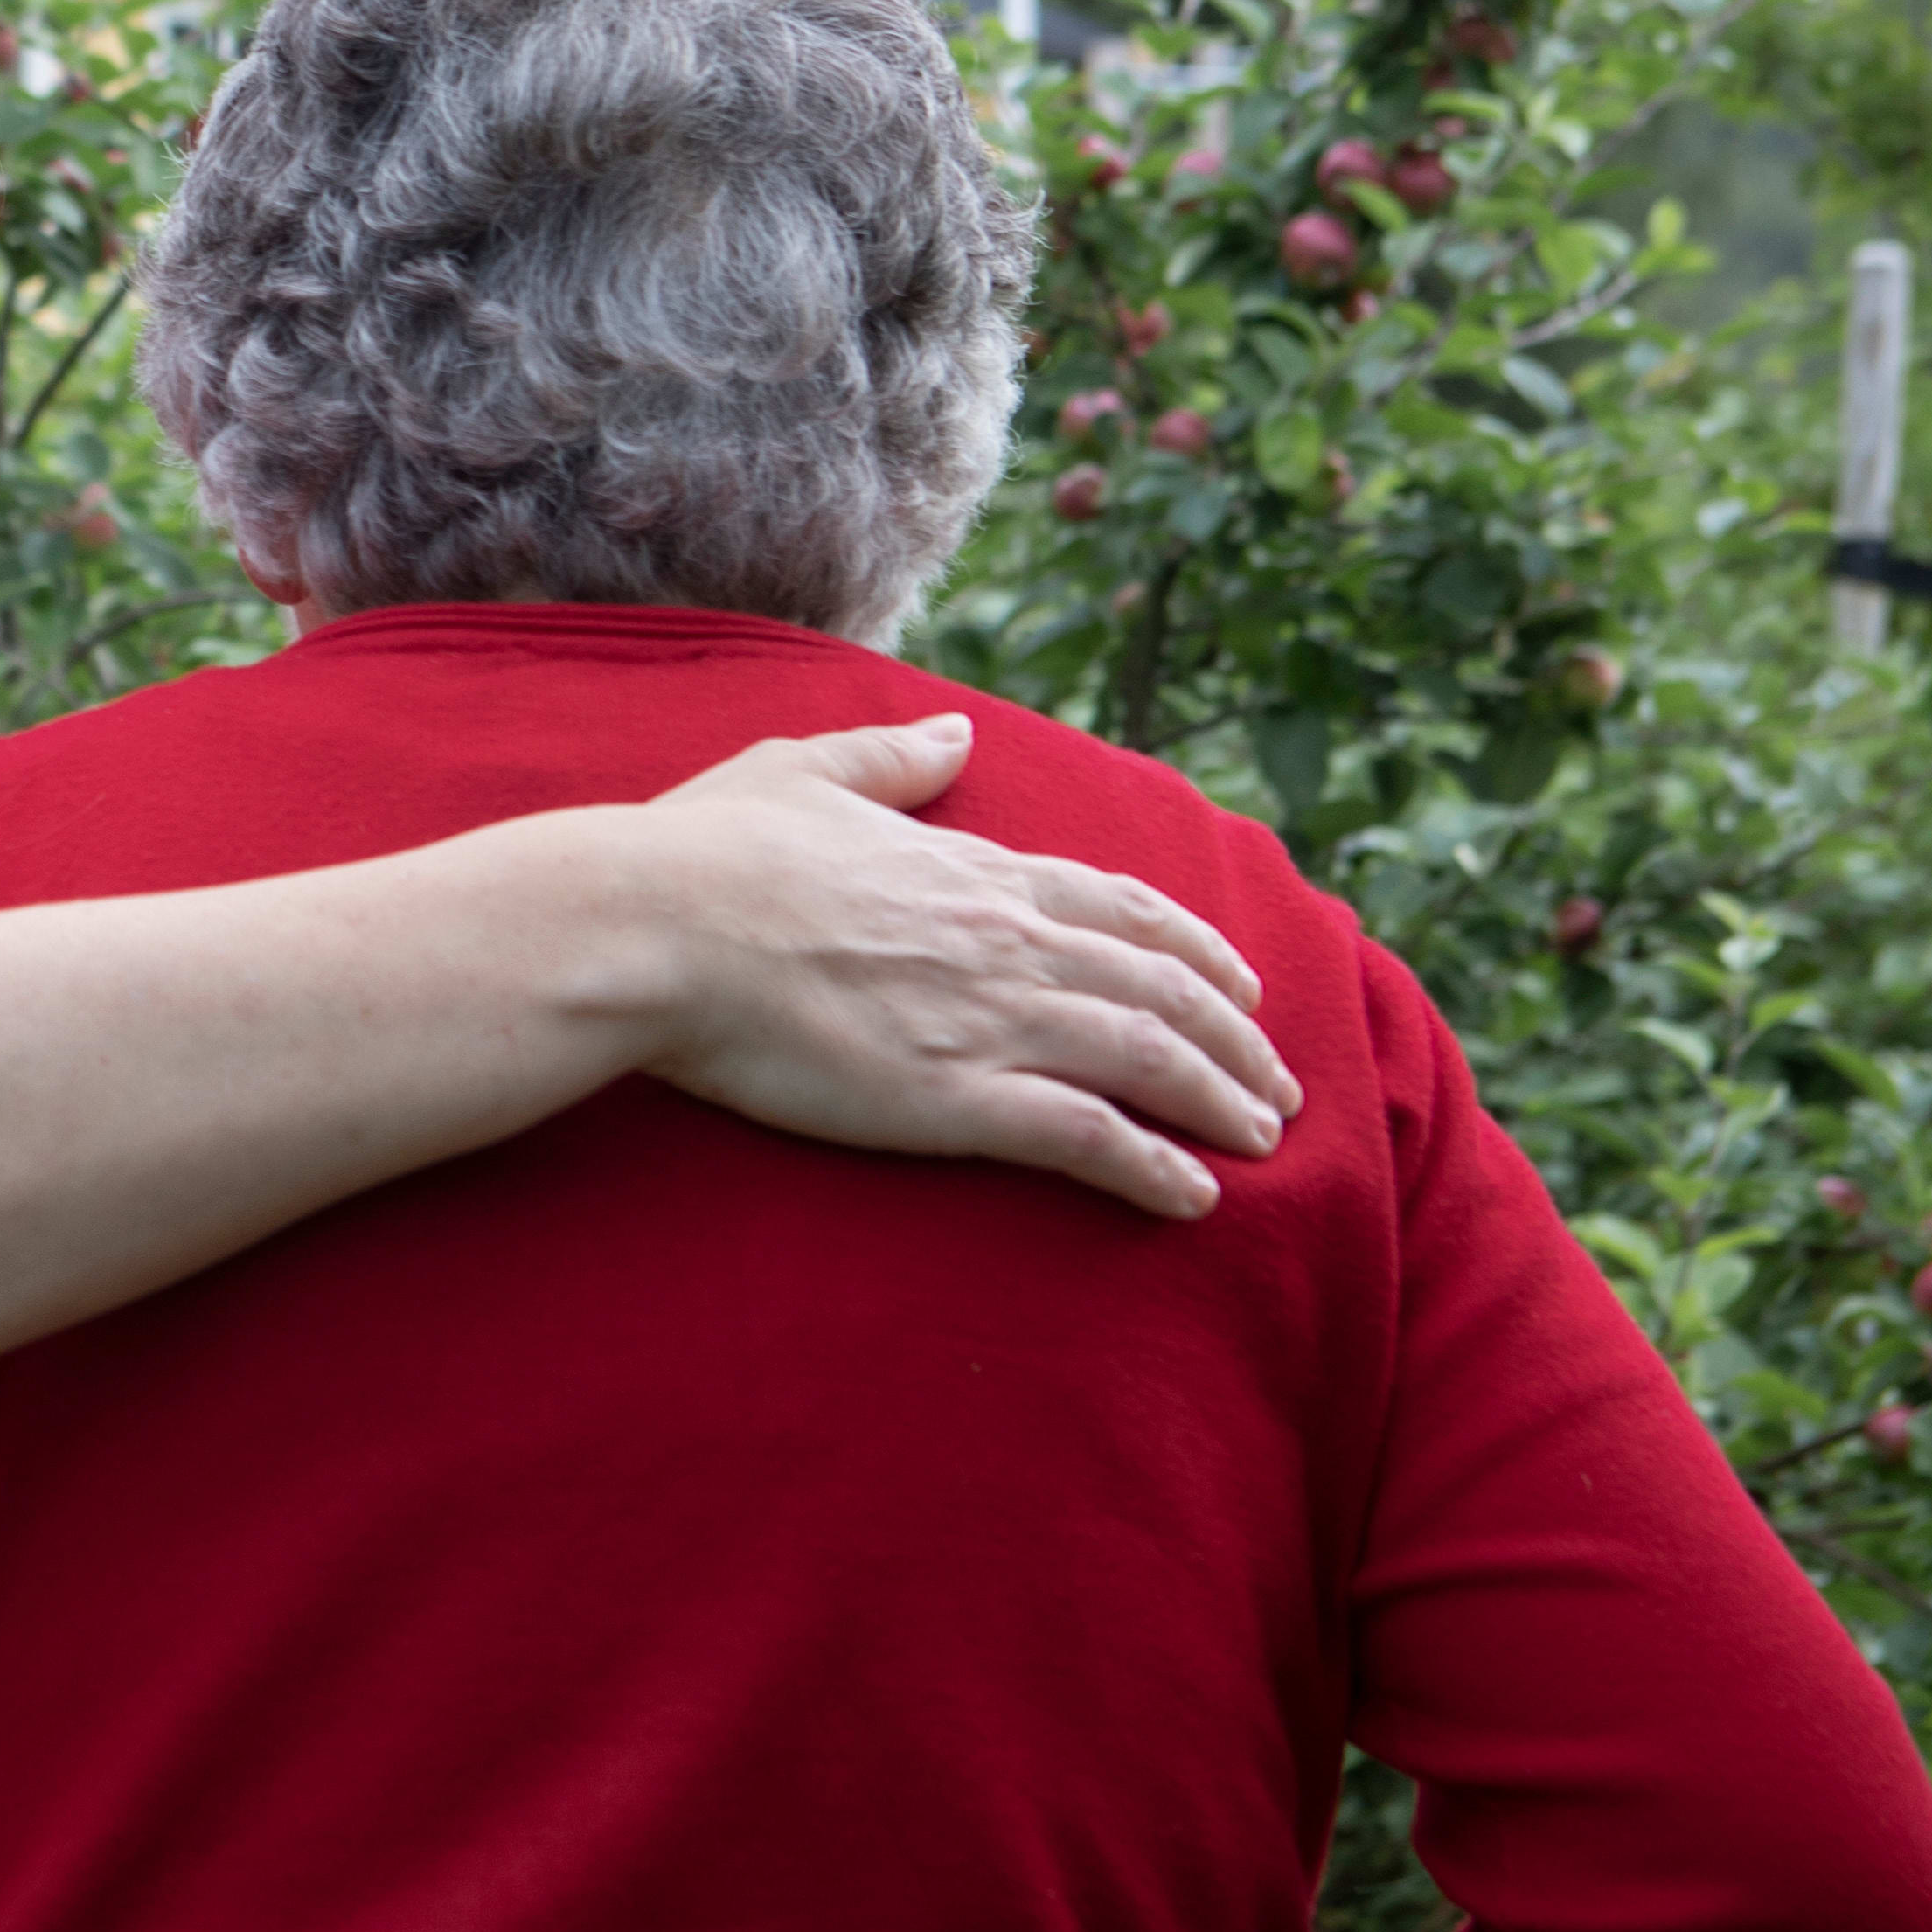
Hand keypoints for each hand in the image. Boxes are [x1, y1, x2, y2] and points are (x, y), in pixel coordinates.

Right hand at [636, 716, 1298, 1221]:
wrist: (653, 926)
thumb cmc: (705, 854)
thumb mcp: (802, 772)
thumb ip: (890, 759)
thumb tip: (953, 733)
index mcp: (974, 870)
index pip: (1121, 907)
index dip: (1196, 948)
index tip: (1243, 984)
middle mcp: (1007, 941)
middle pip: (1164, 988)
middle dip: (1237, 1039)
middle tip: (1277, 1084)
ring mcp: (989, 1020)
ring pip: (1150, 1059)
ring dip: (1220, 1102)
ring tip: (1262, 1141)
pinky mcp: (956, 1100)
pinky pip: (1089, 1138)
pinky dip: (1155, 1169)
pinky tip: (1194, 1198)